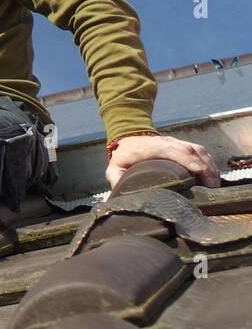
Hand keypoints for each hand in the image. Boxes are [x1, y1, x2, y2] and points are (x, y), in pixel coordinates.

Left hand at [105, 134, 220, 189]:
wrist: (129, 138)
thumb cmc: (123, 157)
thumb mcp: (114, 168)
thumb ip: (116, 178)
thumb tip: (122, 190)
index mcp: (152, 148)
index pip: (175, 151)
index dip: (189, 162)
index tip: (201, 176)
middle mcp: (167, 142)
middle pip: (191, 151)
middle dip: (204, 168)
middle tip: (212, 186)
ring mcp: (176, 142)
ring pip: (198, 150)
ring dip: (209, 165)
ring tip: (215, 184)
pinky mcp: (182, 145)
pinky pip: (199, 151)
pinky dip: (208, 162)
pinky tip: (212, 175)